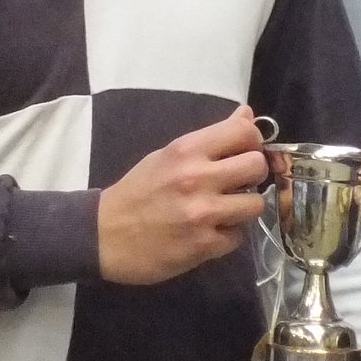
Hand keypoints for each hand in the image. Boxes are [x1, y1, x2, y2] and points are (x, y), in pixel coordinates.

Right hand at [97, 107, 268, 285]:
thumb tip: (246, 115)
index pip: (243, 131)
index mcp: (186, 150)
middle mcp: (197, 178)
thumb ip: (209, 138)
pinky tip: (208, 232)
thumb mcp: (168, 155)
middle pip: (257, 165)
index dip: (251, 141)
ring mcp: (202, 213)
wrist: (104, 235)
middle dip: (252, 174)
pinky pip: (238, 237)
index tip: (243, 151)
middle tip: (237, 183)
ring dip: (242, 208)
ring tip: (223, 210)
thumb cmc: (137, 191)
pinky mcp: (204, 245)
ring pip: (255, 204)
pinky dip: (227, 235)